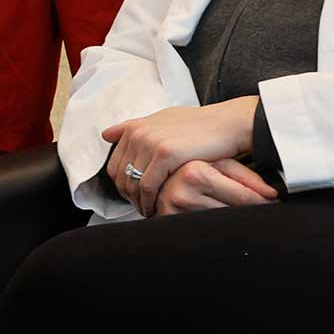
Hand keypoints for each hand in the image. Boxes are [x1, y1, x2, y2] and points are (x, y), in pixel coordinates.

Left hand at [102, 98, 259, 217]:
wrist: (227, 124)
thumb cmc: (199, 126)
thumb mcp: (162, 120)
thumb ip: (134, 128)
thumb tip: (106, 134)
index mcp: (135, 128)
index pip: (114, 166)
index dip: (123, 186)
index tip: (135, 198)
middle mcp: (139, 134)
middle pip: (121, 177)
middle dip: (130, 197)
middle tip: (143, 208)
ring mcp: (151, 143)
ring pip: (134, 184)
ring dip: (140, 202)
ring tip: (151, 212)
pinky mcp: (166, 154)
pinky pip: (149, 186)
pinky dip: (151, 202)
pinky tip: (159, 209)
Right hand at [149, 157, 277, 217]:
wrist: (155, 170)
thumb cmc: (191, 163)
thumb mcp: (219, 163)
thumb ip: (247, 177)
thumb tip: (272, 195)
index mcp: (195, 173)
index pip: (242, 197)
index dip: (261, 202)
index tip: (272, 203)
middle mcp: (182, 193)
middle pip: (232, 213)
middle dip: (246, 211)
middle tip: (253, 206)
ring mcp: (172, 211)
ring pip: (219, 223)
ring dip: (229, 219)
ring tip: (226, 206)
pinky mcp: (166, 222)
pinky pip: (201, 231)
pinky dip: (211, 226)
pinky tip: (212, 217)